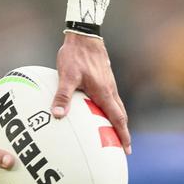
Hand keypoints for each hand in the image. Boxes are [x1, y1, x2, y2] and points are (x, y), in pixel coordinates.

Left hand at [54, 31, 131, 154]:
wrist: (84, 34)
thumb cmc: (76, 54)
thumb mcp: (67, 76)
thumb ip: (63, 96)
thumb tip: (56, 115)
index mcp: (104, 92)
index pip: (117, 117)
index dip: (123, 134)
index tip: (127, 148)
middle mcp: (109, 89)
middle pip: (120, 114)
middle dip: (123, 131)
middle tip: (123, 147)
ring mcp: (108, 82)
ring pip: (116, 105)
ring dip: (117, 120)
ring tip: (113, 132)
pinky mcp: (104, 77)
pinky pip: (111, 97)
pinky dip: (110, 108)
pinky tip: (100, 109)